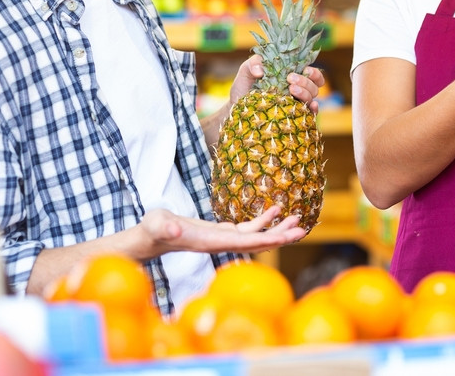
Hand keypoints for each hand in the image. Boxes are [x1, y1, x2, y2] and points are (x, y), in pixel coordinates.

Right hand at [139, 205, 305, 253]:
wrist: (150, 237)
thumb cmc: (152, 230)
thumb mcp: (157, 224)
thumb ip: (165, 227)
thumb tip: (175, 230)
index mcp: (211, 242)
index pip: (245, 244)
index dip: (267, 240)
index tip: (287, 237)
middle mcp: (221, 244)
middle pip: (257, 243)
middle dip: (280, 237)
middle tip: (303, 228)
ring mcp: (223, 239)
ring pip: (256, 237)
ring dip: (277, 229)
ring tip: (297, 219)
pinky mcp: (222, 232)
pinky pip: (248, 228)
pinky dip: (263, 221)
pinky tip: (276, 209)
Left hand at [230, 54, 325, 113]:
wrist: (236, 107)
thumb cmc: (244, 88)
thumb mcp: (246, 72)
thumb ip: (253, 63)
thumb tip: (261, 71)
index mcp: (291, 78)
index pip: (312, 75)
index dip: (314, 72)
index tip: (305, 69)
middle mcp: (297, 92)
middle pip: (314, 86)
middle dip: (305, 81)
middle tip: (290, 79)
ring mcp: (295, 106)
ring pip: (311, 98)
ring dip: (305, 92)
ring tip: (290, 89)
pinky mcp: (292, 118)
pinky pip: (309, 116)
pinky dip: (313, 111)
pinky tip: (309, 107)